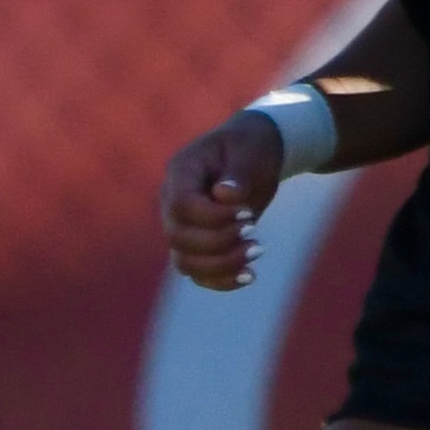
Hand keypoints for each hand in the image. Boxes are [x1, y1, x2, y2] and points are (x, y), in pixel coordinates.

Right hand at [156, 111, 288, 293]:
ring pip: (185, 262)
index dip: (213, 217)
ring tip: (258, 250)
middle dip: (220, 242)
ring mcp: (181, 227)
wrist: (253, 156)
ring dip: (223, 265)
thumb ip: (238, 172)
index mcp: (180, 173)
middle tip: (253, 228)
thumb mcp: (249, 151)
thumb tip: (224, 195)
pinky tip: (251, 275)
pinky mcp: (197, 246)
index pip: (182, 205)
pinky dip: (222, 281)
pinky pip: (198, 274)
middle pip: (178, 238)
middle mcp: (172, 203)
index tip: (247, 212)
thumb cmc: (250, 147)